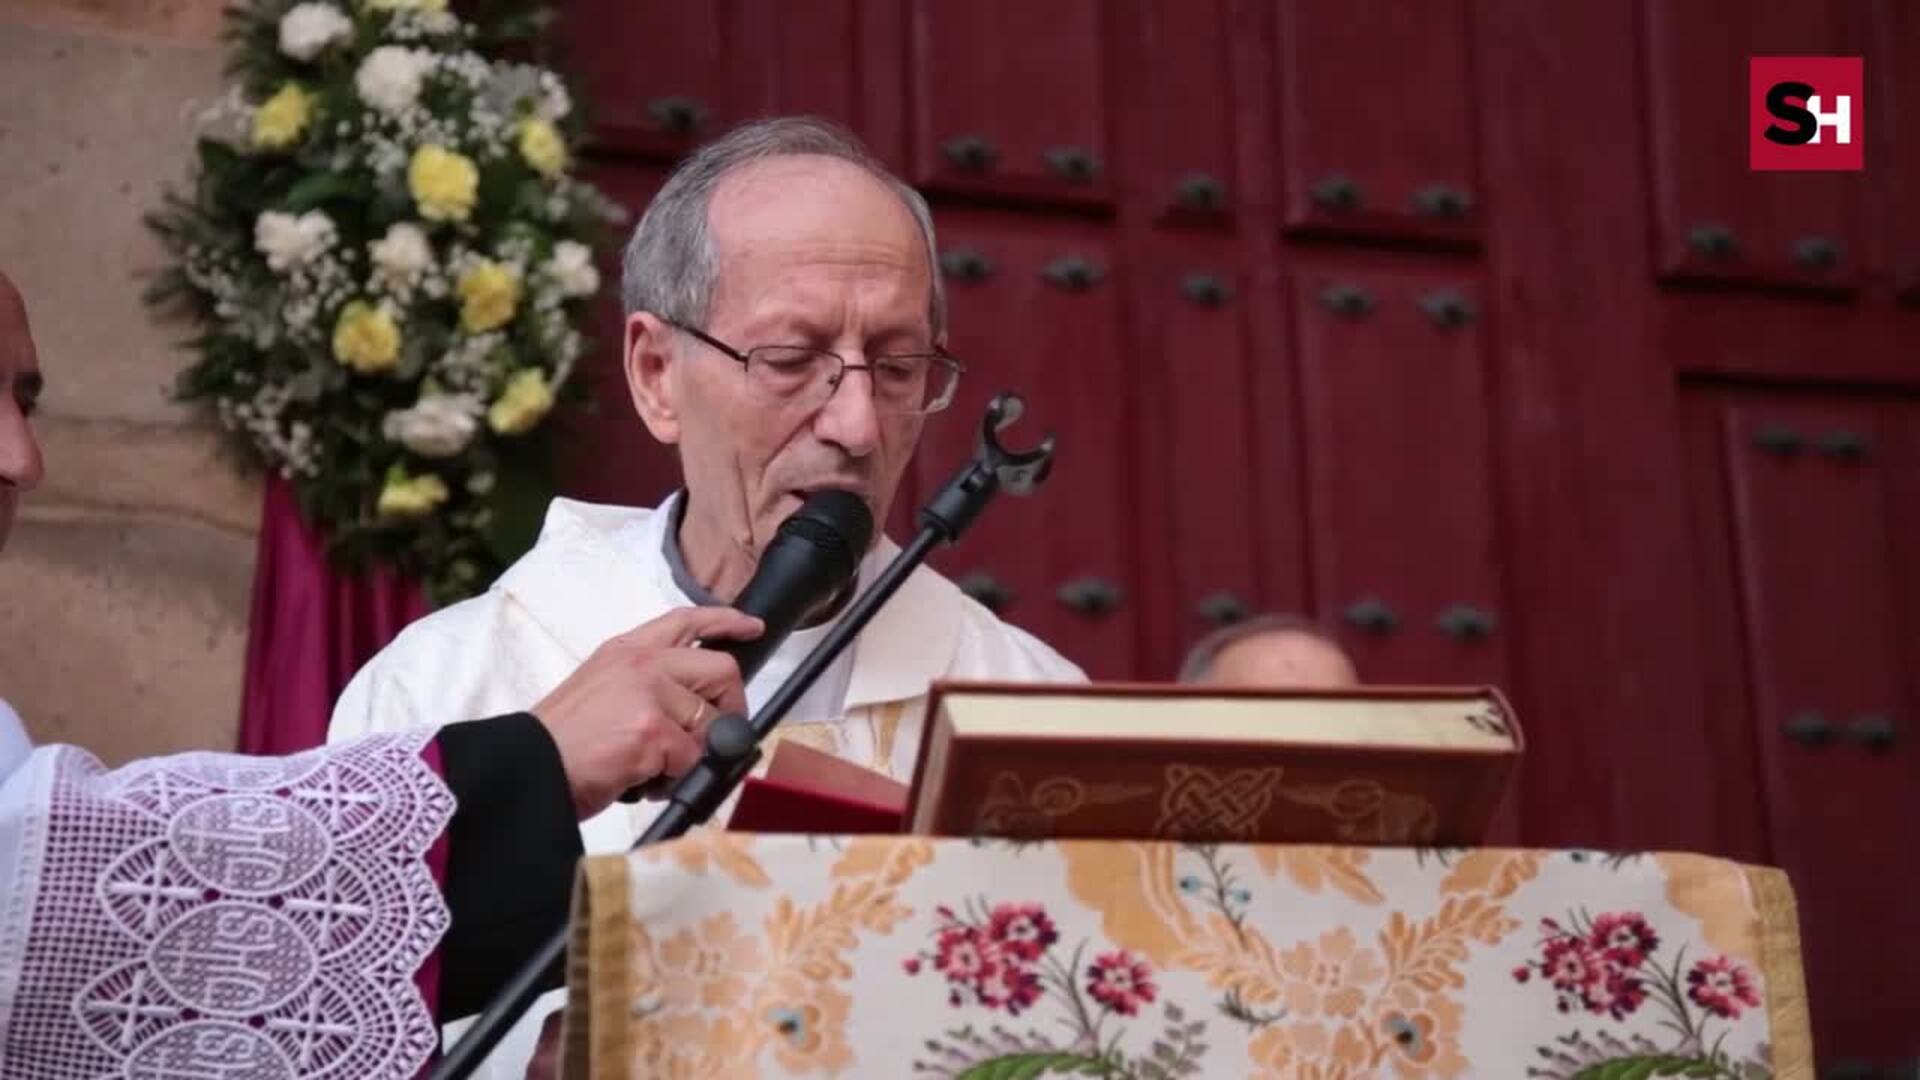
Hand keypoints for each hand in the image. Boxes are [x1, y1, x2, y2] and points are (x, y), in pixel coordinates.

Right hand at [531, 606, 760, 818]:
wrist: (526, 769)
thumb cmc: (560, 740)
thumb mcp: (600, 689)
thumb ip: (648, 685)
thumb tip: (694, 707)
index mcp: (627, 650)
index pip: (687, 621)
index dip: (726, 622)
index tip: (751, 628)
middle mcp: (641, 664)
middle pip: (721, 671)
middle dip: (730, 708)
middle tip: (715, 735)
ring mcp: (648, 694)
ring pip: (709, 723)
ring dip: (692, 754)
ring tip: (657, 768)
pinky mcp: (652, 731)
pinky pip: (691, 759)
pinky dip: (674, 779)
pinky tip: (645, 782)